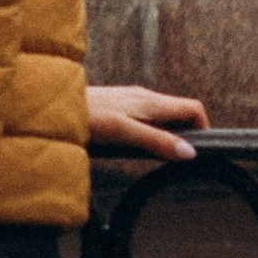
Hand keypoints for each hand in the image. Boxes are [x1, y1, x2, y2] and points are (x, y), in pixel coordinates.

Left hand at [86, 84, 208, 161]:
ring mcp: (131, 101)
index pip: (193, 108)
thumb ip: (156, 141)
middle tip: (181, 160)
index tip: (201, 151)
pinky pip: (145, 118)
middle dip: (187, 134)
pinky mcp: (118, 107)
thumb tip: (188, 152)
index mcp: (151, 102)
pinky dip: (150, 132)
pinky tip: (136, 147)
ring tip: (160, 157)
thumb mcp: (125, 132)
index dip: (204, 128)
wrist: (53, 104)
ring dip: (168, 134)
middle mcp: (144, 98)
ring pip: (162, 116)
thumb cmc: (86, 115)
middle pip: (179, 113)